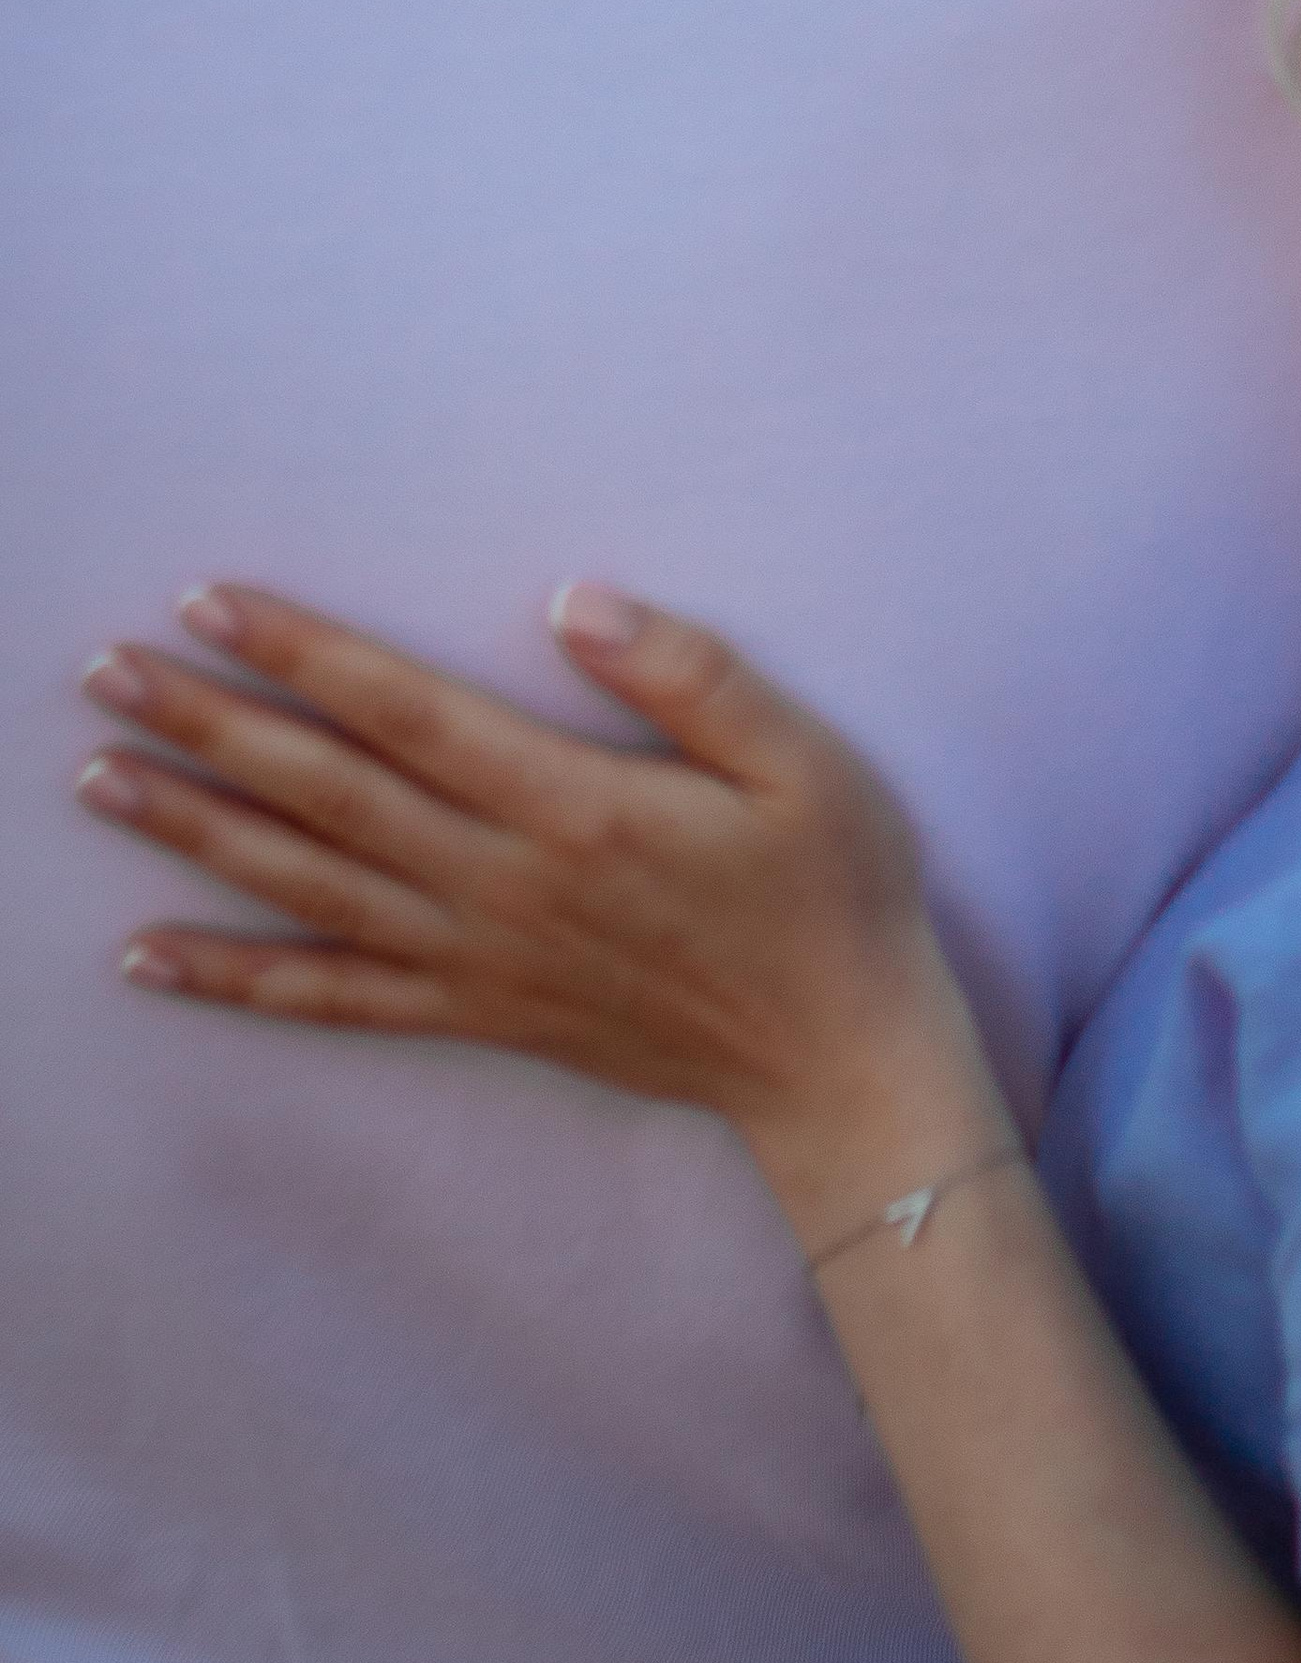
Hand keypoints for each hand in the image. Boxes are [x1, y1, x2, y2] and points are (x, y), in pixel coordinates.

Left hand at [73, 586, 1000, 1203]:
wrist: (840, 1061)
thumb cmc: (831, 895)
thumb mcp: (802, 760)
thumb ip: (688, 673)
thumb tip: (571, 601)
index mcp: (574, 807)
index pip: (406, 714)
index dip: (304, 654)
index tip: (209, 605)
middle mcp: (503, 886)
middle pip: (326, 794)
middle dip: (210, 725)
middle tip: (105, 671)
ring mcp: (479, 960)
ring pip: (307, 886)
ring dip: (195, 829)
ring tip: (99, 777)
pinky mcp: (478, 1017)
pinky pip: (333, 1000)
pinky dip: (233, 979)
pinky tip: (149, 956)